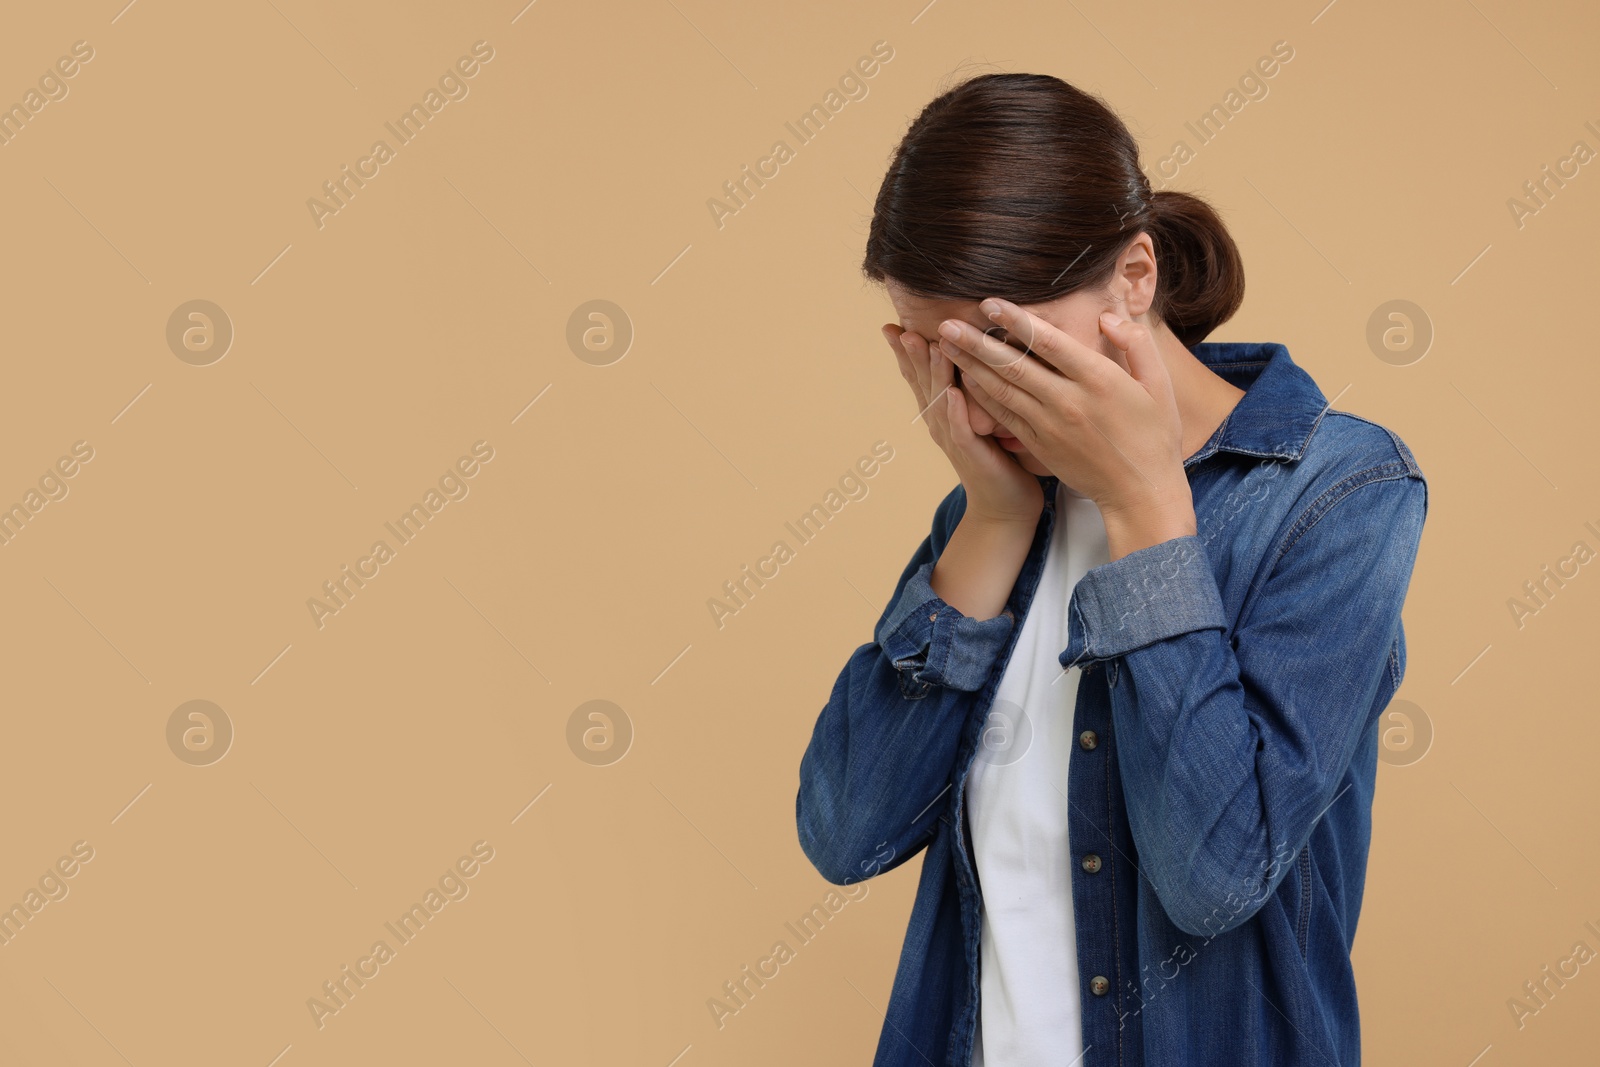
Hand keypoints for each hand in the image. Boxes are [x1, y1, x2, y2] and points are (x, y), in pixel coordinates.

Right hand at [883, 322, 1043, 526]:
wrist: (1004, 505)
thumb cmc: (997, 456)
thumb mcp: (979, 413)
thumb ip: (970, 387)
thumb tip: (973, 351)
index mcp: (940, 411)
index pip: (918, 376)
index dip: (904, 352)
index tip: (891, 325)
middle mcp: (939, 423)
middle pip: (922, 383)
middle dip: (912, 356)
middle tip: (902, 330)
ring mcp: (953, 438)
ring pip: (939, 401)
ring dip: (934, 374)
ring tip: (929, 346)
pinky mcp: (972, 454)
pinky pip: (960, 430)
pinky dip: (955, 412)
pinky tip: (952, 394)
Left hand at [933, 300, 1194, 545]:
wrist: (1139, 493)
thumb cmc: (1154, 436)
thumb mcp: (1159, 385)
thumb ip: (1136, 345)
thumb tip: (1106, 316)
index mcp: (1100, 380)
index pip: (1049, 343)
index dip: (1016, 321)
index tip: (989, 303)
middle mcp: (1068, 401)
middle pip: (1014, 365)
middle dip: (976, 342)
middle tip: (946, 322)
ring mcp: (1050, 425)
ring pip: (1002, 389)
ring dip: (970, 365)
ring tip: (944, 344)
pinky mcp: (1039, 444)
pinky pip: (1004, 415)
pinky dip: (982, 396)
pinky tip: (963, 379)